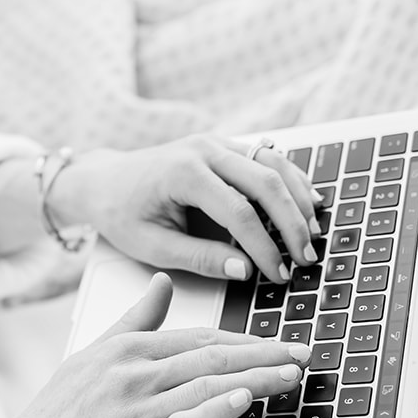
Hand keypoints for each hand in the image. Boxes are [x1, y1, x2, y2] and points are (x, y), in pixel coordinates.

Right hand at [0, 274, 310, 417]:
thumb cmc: (58, 414)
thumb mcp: (92, 354)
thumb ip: (133, 319)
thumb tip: (161, 282)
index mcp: (126, 349)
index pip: (199, 337)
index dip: (246, 338)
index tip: (282, 340)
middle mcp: (132, 374)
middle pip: (211, 357)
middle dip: (264, 353)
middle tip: (304, 353)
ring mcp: (133, 412)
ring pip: (204, 386)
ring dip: (255, 378)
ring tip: (291, 374)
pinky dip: (215, 409)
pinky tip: (243, 399)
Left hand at [50, 133, 321, 283]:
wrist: (103, 180)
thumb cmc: (121, 213)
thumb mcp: (151, 245)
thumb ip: (199, 258)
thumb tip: (244, 270)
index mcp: (183, 173)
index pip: (239, 212)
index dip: (264, 247)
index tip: (278, 274)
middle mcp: (204, 150)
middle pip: (266, 181)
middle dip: (292, 223)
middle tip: (306, 258)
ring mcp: (216, 143)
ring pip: (273, 163)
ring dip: (298, 198)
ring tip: (313, 233)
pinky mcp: (223, 146)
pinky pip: (266, 157)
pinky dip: (290, 180)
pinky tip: (308, 202)